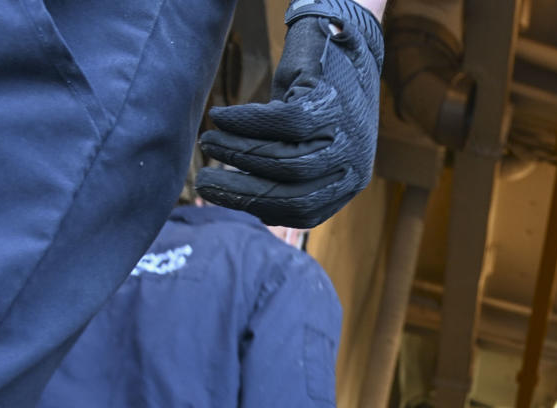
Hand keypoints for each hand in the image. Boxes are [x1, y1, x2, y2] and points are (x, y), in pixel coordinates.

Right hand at [196, 0, 384, 227]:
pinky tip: (221, 117)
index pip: (303, 212)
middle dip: (240, 190)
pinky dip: (245, 122)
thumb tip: (241, 202)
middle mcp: (352, 164)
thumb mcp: (306, 147)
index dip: (256, 206)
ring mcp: (345, 134)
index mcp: (346, 184)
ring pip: (285, 160)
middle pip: (293, 193)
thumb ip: (284, 176)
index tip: (219, 197)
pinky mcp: (330, 100)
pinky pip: (283, 122)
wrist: (339, 45)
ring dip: (237, 153)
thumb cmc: (313, 103)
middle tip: (204, 179)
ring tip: (209, 141)